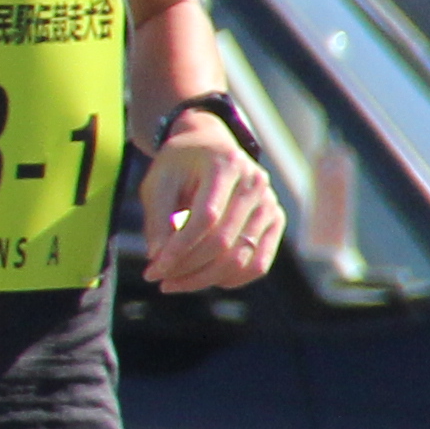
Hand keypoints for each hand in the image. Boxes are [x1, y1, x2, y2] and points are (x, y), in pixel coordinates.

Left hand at [140, 121, 284, 294]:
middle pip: (224, 240)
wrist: (209, 146)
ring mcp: (270, 203)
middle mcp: (255, 183)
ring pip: (241, 257)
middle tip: (158, 279)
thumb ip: (157, 219)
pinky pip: (259, 262)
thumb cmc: (178, 165)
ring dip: (205, 278)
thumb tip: (159, 259)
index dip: (179, 248)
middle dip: (188, 267)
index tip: (153, 269)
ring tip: (174, 282)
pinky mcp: (276, 220)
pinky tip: (203, 279)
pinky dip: (231, 279)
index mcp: (226, 165)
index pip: (206, 217)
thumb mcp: (158, 183)